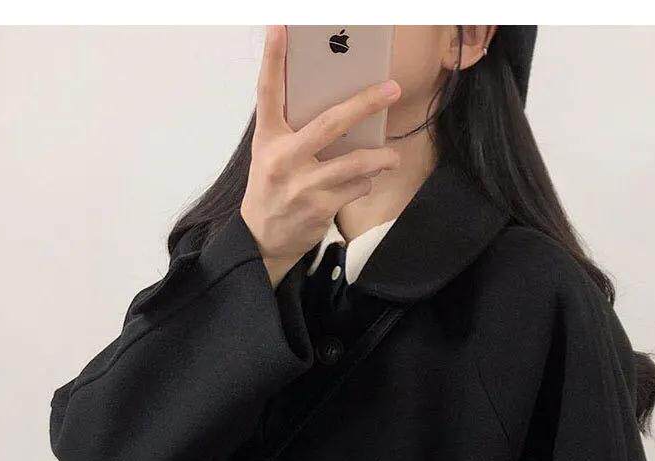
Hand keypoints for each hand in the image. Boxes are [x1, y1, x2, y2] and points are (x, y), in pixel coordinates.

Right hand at [240, 25, 400, 287]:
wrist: (262, 239)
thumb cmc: (273, 189)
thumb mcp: (271, 155)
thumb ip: (296, 132)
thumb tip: (342, 110)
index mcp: (268, 138)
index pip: (268, 91)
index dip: (274, 58)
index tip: (281, 27)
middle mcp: (284, 158)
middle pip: (331, 123)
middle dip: (365, 103)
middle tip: (391, 88)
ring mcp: (303, 185)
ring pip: (354, 163)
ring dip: (379, 157)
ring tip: (392, 155)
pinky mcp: (320, 207)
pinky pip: (355, 187)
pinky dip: (365, 182)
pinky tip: (366, 181)